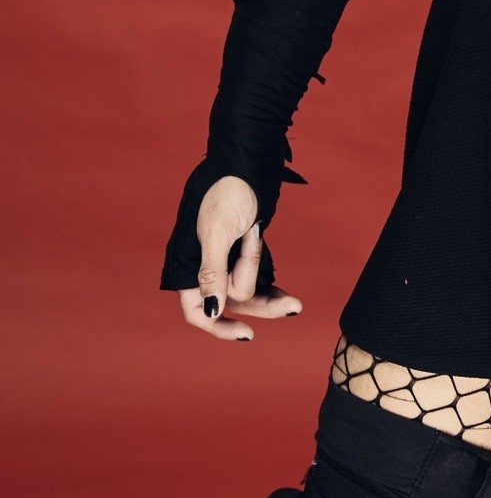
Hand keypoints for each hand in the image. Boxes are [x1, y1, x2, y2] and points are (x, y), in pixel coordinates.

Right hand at [176, 174, 302, 341]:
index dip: (217, 326)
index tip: (246, 333)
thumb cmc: (226, 192)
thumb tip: (210, 312)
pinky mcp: (244, 254)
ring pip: (247, 294)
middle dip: (261, 306)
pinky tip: (288, 296)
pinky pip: (257, 279)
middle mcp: (206, 268)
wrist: (247, 164)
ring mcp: (227, 262)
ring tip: (295, 303)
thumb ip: (212, 272)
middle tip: (292, 308)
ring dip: (270, 296)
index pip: (196, 310)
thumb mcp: (217, 231)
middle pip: (230, 303)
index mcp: (188, 265)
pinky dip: (271, 286)